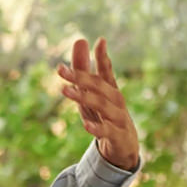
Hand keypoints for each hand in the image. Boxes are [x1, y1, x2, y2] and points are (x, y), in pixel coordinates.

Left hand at [57, 38, 139, 170]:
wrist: (125, 147)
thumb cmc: (106, 115)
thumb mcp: (91, 93)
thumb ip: (84, 69)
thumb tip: (80, 39)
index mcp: (110, 89)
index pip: (107, 70)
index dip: (103, 57)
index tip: (100, 41)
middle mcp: (116, 101)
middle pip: (100, 86)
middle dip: (80, 77)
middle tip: (60, 70)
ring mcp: (119, 118)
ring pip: (102, 106)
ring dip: (84, 98)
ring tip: (65, 91)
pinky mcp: (118, 136)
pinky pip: (107, 131)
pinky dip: (97, 128)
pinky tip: (85, 125)